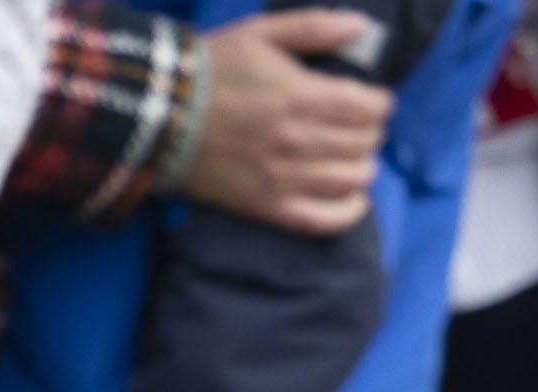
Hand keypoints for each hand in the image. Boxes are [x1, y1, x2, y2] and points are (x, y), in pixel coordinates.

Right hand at [189, 12, 396, 233]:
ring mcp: (282, 177)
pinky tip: (353, 200)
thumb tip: (361, 25)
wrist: (157, 117)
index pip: (370, 107)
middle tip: (358, 128)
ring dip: (362, 168)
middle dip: (370, 133)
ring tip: (353, 159)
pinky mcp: (264, 206)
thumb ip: (314, 27)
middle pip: (364, 142)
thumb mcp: (260, 34)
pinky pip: (321, 220)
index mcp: (302, 95)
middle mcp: (298, 139)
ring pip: (351, 179)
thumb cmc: (210, 71)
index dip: (380, 103)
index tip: (371, 102)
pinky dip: (347, 212)